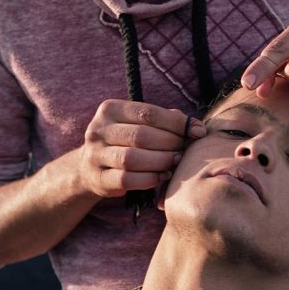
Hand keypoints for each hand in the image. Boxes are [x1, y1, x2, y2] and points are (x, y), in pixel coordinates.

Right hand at [80, 100, 204, 198]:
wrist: (91, 167)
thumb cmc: (125, 141)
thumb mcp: (138, 124)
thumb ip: (165, 120)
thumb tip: (195, 127)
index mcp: (110, 109)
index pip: (148, 113)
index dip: (177, 123)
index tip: (198, 132)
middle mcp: (98, 130)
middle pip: (141, 136)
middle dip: (170, 143)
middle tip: (184, 150)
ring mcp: (96, 155)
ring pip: (132, 158)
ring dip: (160, 162)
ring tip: (175, 163)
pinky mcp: (98, 179)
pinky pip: (127, 180)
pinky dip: (149, 179)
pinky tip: (162, 177)